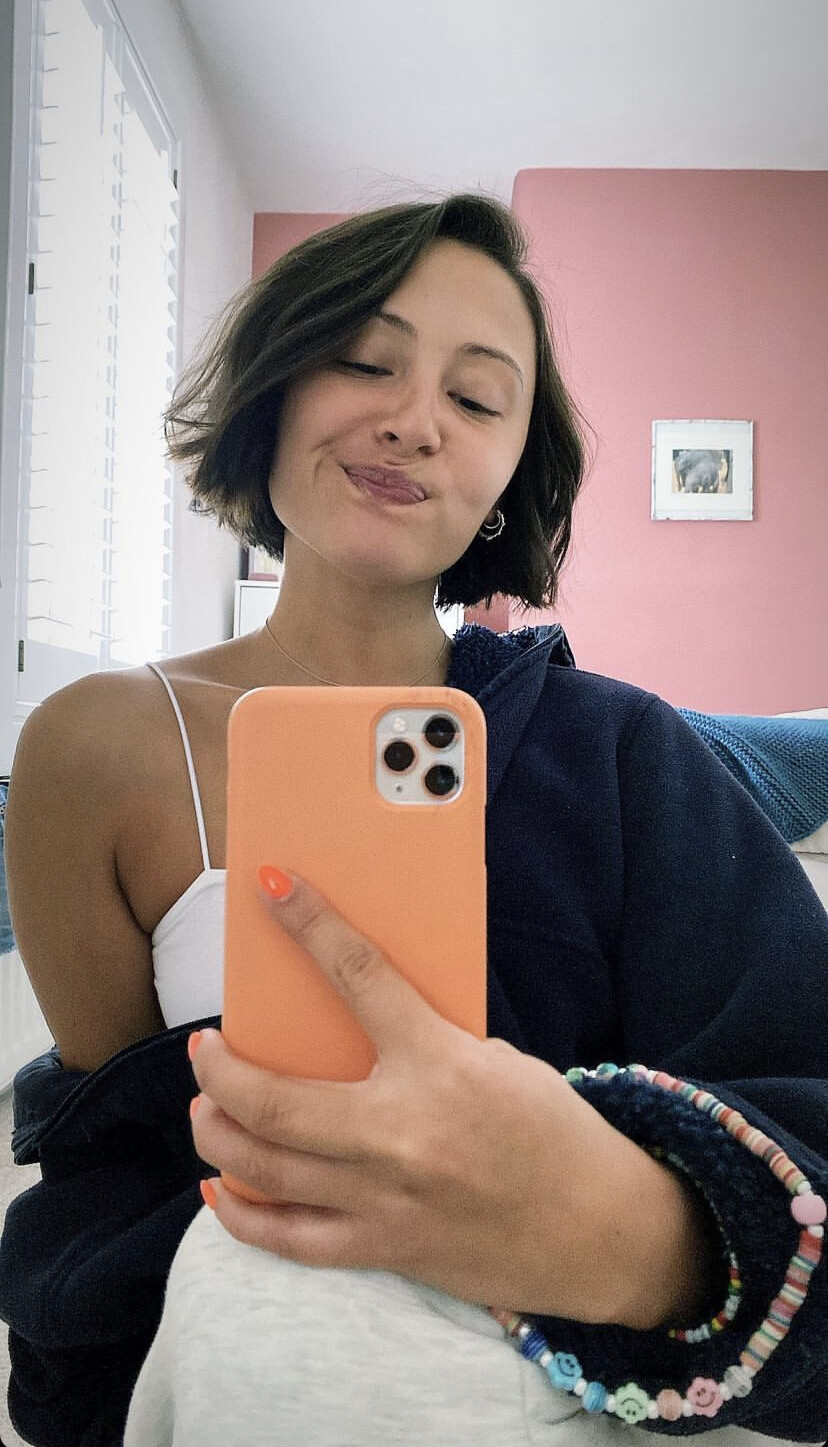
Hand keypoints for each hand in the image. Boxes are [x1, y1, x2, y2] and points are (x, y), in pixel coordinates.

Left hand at [189, 870, 710, 1326]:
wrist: (602, 1231)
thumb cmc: (553, 1133)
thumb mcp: (495, 1061)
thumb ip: (421, 1044)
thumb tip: (350, 1025)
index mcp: (442, 1065)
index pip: (358, 976)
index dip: (308, 923)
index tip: (272, 886)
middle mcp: (403, 1134)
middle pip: (273, 1100)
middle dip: (219, 1069)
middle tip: (205, 1048)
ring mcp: (386, 1199)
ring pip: (264, 1168)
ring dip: (216, 1132)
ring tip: (205, 1109)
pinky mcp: (385, 1250)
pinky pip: (289, 1239)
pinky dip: (242, 1215)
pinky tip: (221, 1190)